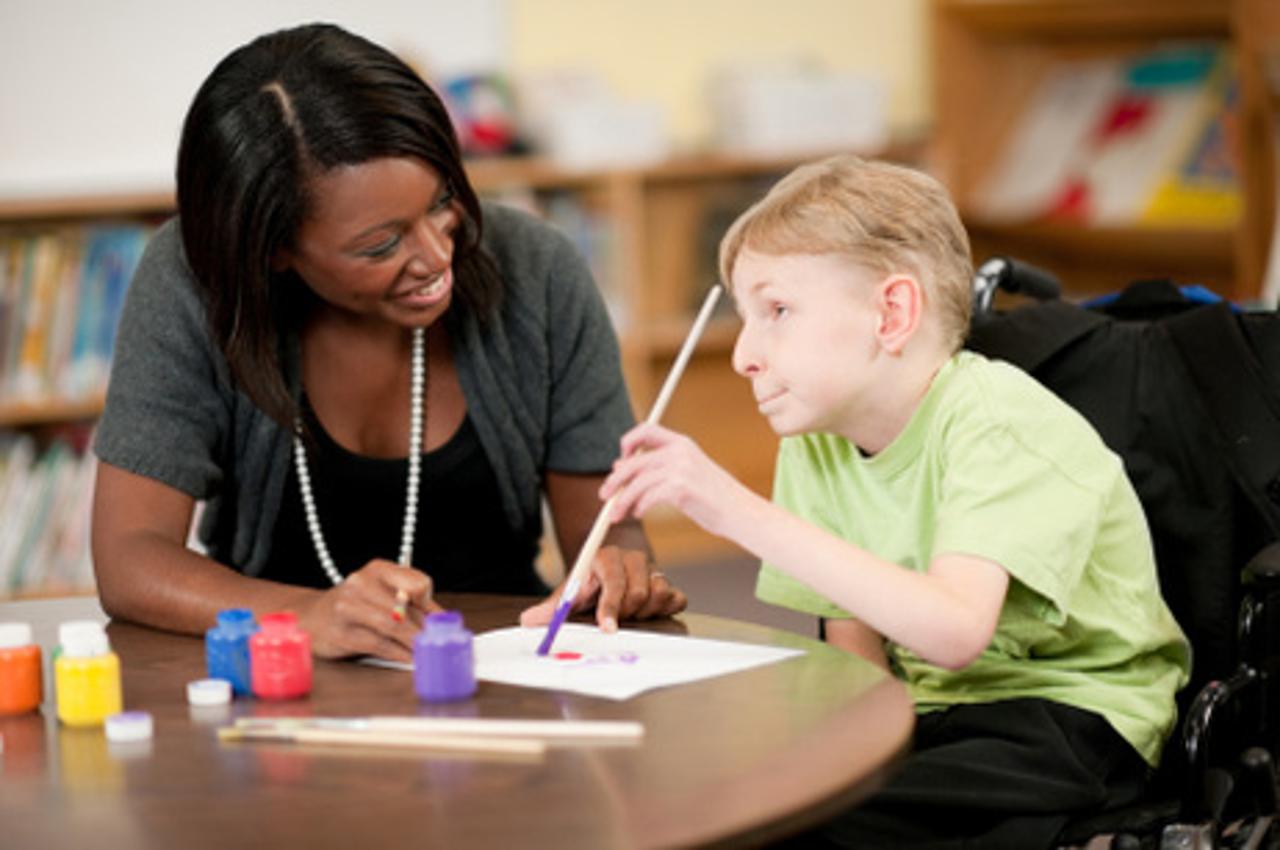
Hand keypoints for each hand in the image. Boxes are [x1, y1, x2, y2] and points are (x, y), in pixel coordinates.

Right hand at [295, 558, 440, 660]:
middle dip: (425, 630)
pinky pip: (378, 644)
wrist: (312, 617)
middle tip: (439, 644)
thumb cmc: (355, 605)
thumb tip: (442, 621)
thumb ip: (409, 602)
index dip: (430, 604)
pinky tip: (409, 659)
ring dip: (414, 644)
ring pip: (392, 626)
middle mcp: (361, 583)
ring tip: (427, 653)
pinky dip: (398, 653)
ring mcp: (347, 607)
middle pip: (404, 609)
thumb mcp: (380, 593)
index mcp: (378, 569)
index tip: (437, 621)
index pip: (417, 583)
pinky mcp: (341, 633)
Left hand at [519, 544, 686, 630]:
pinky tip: (649, 613)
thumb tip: (527, 620)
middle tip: (613, 620)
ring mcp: (653, 570)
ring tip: (629, 615)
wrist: (607, 578)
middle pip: (638, 591)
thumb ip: (551, 608)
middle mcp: (632, 559)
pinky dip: (664, 610)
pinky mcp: (669, 584)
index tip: (606, 628)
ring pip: (660, 593)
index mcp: (606, 558)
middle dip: (624, 612)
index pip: (612, 579)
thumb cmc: (586, 588)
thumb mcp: (568, 596)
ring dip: (644, 612)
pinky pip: (677, 599)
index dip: (610, 605)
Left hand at [600, 422, 749, 538]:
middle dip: (615, 479)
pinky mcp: (680, 489)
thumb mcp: (688, 473)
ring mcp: (680, 469)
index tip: (619, 459)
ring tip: (617, 514)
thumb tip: (621, 465)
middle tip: (604, 495)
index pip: (647, 430)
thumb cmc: (714, 496)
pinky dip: (638, 507)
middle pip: (634, 461)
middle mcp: (680, 452)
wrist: (740, 513)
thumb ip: (659, 467)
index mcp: (683, 443)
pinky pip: (647, 497)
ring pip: (637, 482)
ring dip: (622, 500)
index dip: (628, 441)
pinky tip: (639, 513)